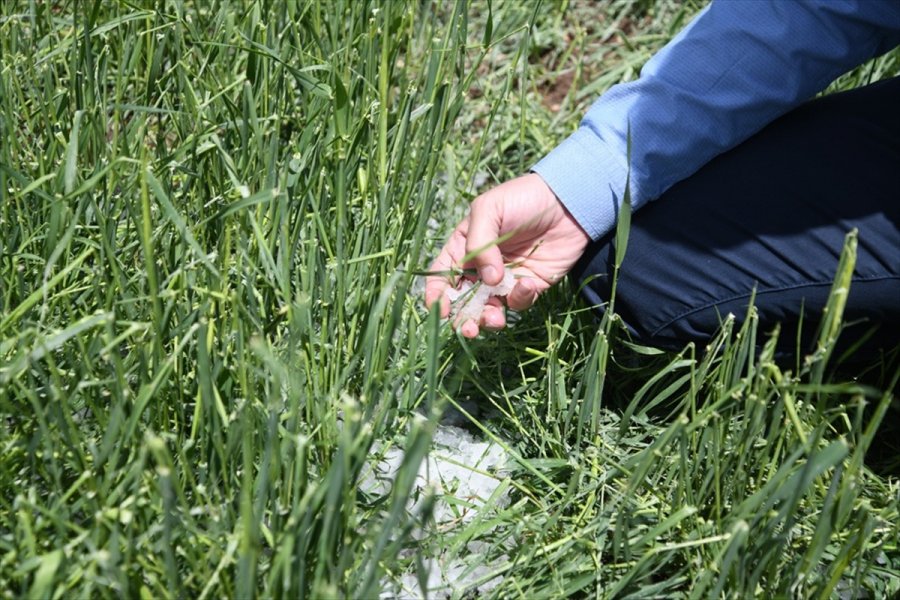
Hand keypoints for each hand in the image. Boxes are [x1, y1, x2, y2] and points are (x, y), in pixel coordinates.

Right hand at [425, 173, 590, 336]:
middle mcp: (481, 267)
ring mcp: (505, 278)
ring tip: (495, 319)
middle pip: (464, 300)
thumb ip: (479, 244)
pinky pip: (519, 301)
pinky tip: (527, 283)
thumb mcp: (489, 209)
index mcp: (463, 247)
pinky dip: (520, 298)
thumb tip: (487, 280)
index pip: (443, 276)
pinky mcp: (529, 285)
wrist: (566, 201)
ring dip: (489, 319)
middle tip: (469, 328)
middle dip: (463, 318)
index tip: (440, 310)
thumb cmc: (522, 198)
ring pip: (489, 308)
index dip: (438, 295)